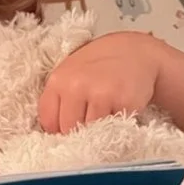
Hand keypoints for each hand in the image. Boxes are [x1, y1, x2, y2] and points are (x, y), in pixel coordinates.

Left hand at [39, 32, 162, 133]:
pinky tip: (117, 111)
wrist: (134, 51)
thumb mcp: (69, 75)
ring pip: (90, 132)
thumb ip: (58, 100)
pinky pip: (114, 127)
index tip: (66, 129)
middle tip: (88, 124)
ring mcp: (101, 94)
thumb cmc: (97, 66)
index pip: (49, 121)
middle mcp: (77, 86)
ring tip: (103, 115)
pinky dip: (116, 125)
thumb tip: (54, 133)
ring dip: (97, 131)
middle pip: (68, 129)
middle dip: (77, 132)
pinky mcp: (124, 103)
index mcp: (59, 81)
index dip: (57, 130)